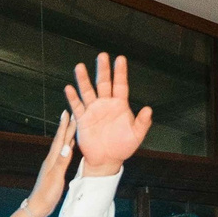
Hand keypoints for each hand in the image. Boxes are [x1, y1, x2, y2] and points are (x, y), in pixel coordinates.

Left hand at [19, 111, 76, 216]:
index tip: (67, 113)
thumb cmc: (47, 194)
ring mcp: (53, 165)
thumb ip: (62, 162)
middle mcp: (52, 159)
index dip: (64, 126)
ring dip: (67, 136)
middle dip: (66, 127)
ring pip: (62, 146)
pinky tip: (70, 146)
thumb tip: (68, 146)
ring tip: (72, 126)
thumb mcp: (56, 178)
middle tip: (71, 114)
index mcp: (53, 160)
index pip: (60, 139)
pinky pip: (63, 155)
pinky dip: (67, 148)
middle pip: (60, 140)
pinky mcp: (55, 170)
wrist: (38, 206)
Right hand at [61, 53, 152, 176]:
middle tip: (102, 56)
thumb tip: (148, 109)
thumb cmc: (123, 147)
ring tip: (80, 67)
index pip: (120, 85)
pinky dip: (73, 98)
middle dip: (103, 70)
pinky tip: (69, 88)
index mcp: (120, 105)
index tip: (120, 59)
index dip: (120, 72)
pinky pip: (77, 106)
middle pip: (103, 83)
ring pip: (88, 91)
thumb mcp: (136, 136)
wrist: (107, 160)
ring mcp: (93, 111)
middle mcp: (106, 104)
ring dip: (84, 80)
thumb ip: (142, 123)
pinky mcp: (83, 120)